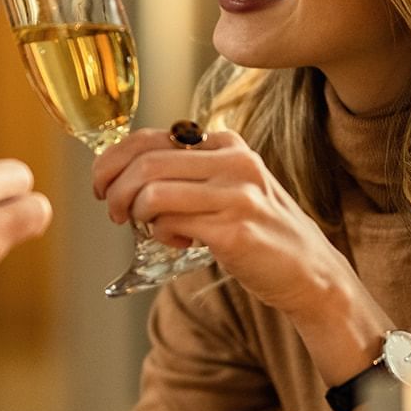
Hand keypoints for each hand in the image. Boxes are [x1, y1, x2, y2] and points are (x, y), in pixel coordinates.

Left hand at [90, 127, 355, 319]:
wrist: (309, 271)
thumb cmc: (258, 228)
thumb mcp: (228, 184)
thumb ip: (187, 172)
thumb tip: (124, 170)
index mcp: (227, 144)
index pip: (149, 139)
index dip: (112, 160)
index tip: (101, 182)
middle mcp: (234, 162)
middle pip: (146, 163)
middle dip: (114, 188)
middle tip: (111, 209)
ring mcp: (237, 195)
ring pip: (153, 192)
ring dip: (133, 212)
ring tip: (141, 226)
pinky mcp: (234, 231)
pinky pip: (171, 224)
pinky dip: (160, 234)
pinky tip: (176, 241)